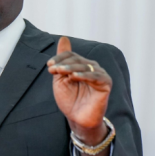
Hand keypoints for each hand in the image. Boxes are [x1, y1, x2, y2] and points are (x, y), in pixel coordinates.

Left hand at [47, 37, 111, 155]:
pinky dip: (84, 75)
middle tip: (53, 70)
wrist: (77, 118)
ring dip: (71, 68)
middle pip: (77, 59)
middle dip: (63, 63)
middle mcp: (92, 67)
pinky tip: (73, 77)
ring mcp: (100, 74)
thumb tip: (63, 37)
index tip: (48, 66)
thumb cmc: (69, 99)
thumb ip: (62, 60)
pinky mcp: (106, 84)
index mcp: (81, 65)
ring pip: (85, 65)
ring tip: (61, 72)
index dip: (59, 58)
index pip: (70, 55)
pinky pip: (96, 76)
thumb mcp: (61, 78)